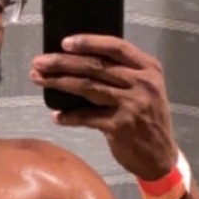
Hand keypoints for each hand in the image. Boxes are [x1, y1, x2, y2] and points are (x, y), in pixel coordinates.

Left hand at [30, 35, 177, 180]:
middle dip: (63, 62)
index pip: (116, 47)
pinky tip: (56, 116)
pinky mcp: (120, 126)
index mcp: (149, 68)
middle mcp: (142, 83)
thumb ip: (123, 72)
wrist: (161, 156)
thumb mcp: (146, 88)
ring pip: (88, 87)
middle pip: (96, 66)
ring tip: (38, 79)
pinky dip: (69, 117)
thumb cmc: (148, 117)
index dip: (89, 42)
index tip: (64, 42)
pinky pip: (87, 117)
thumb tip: (79, 59)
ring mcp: (131, 104)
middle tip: (39, 62)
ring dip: (59, 82)